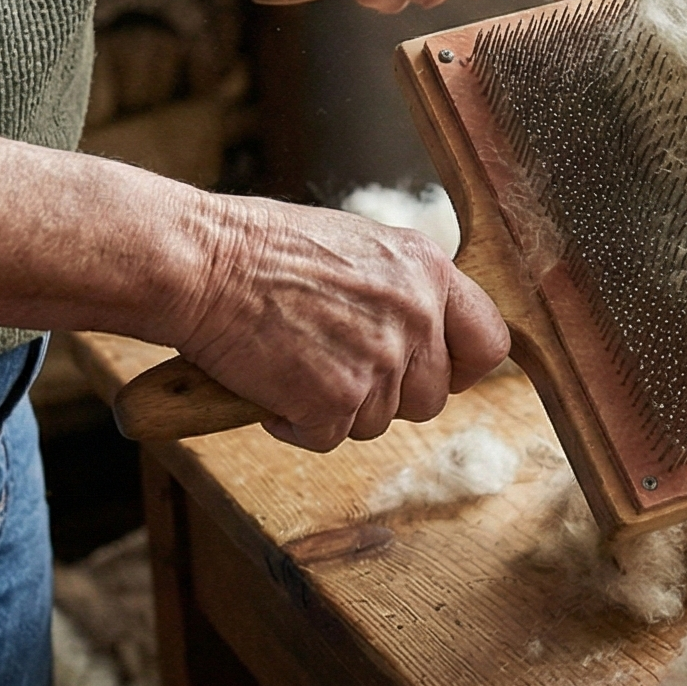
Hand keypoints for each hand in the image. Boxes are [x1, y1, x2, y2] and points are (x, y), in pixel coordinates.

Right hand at [167, 197, 511, 450]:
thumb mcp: (357, 248)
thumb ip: (401, 290)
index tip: (435, 374)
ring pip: (378, 421)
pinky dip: (294, 425)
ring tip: (292, 363)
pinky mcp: (335, 399)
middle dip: (387, 396)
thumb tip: (424, 330)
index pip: (489, 342)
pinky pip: (328, 438)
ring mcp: (379, 361)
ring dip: (336, 408)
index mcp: (428, 272)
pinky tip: (268, 386)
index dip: (461, 368)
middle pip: (431, 397)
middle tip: (334, 369)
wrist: (198, 262)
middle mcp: (416, 316)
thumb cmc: (259, 249)